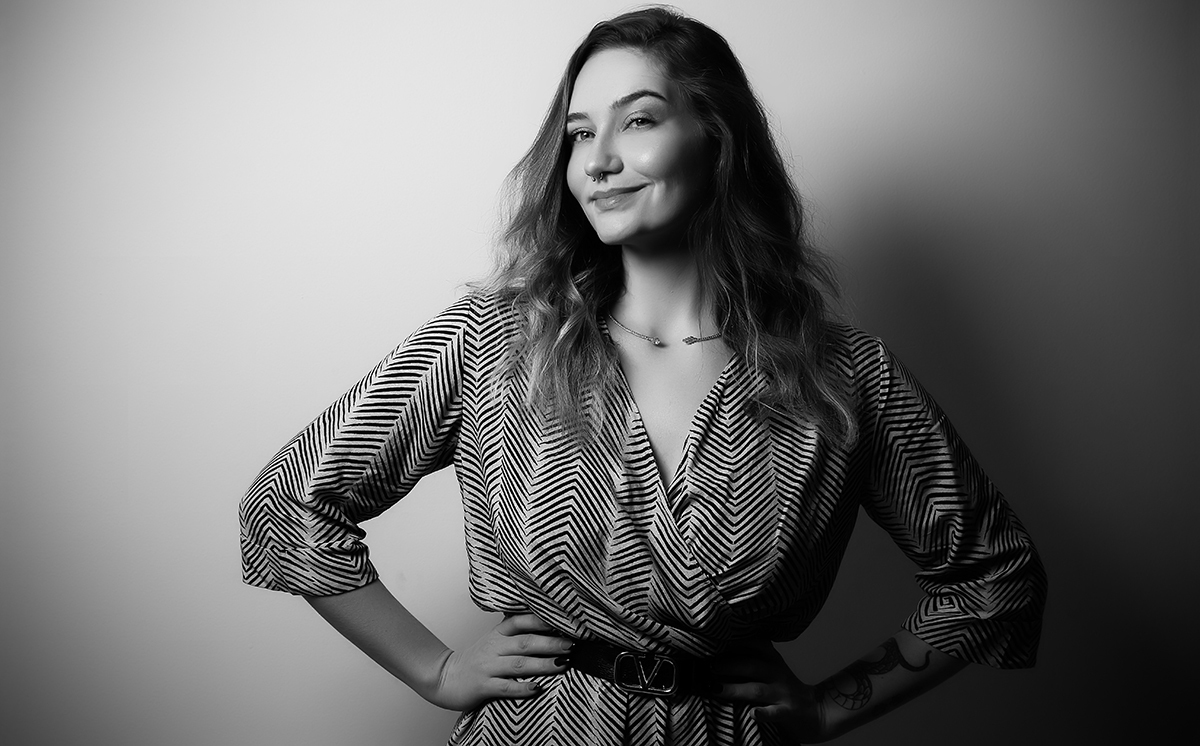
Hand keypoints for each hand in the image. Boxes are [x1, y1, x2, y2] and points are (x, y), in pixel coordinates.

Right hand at [426, 613, 572, 711]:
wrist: (445, 677)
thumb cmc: (476, 659)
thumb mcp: (494, 639)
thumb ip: (516, 630)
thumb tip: (548, 622)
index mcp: (498, 634)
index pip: (521, 621)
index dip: (542, 621)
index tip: (564, 621)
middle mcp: (494, 647)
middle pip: (525, 642)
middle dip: (550, 643)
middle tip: (571, 644)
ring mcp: (488, 667)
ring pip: (519, 664)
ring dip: (542, 664)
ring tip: (562, 664)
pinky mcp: (483, 687)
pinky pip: (505, 687)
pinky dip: (522, 688)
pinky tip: (537, 688)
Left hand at [712, 640, 827, 742]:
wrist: (819, 712)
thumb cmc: (785, 690)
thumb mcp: (771, 669)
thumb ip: (750, 660)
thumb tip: (715, 654)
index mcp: (771, 660)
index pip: (753, 644)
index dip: (734, 641)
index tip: (713, 639)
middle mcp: (776, 673)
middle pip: (751, 665)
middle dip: (729, 665)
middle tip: (708, 666)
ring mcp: (782, 694)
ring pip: (757, 689)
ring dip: (735, 689)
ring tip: (716, 689)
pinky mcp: (788, 713)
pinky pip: (775, 713)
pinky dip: (763, 714)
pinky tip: (753, 714)